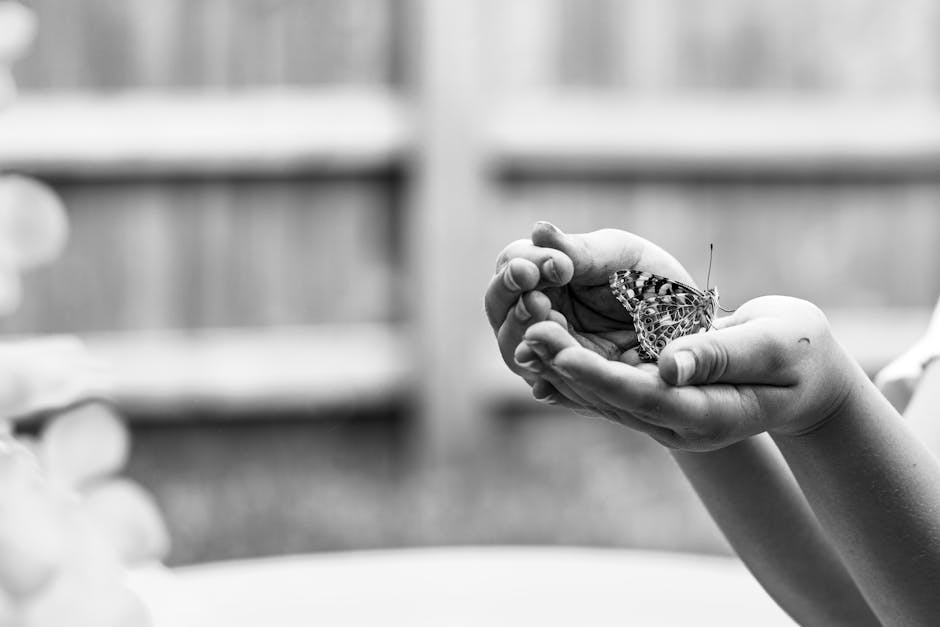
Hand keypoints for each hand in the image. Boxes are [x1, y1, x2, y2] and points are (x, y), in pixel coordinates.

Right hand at [483, 222, 695, 411]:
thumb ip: (578, 250)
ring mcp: (548, 348)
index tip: (553, 266)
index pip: (511, 265)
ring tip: (542, 327)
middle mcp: (536, 309)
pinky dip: (543, 382)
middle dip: (513, 300)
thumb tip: (538, 229)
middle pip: (499, 306)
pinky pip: (546, 384)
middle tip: (537, 297)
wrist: (693, 324)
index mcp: (542, 272)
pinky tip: (544, 385)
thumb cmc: (652, 279)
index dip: (522, 265)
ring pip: (513, 347)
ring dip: (523, 336)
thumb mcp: (619, 256)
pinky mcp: (569, 383)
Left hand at [519, 296, 863, 450]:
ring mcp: (665, 417)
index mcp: (711, 415)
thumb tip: (670, 367)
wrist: (802, 372)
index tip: (561, 355)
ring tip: (525, 328)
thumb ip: (724, 355)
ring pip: (602, 394)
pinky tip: (542, 346)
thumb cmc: (799, 352)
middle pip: (613, 398)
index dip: (601, 377)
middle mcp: (680, 425)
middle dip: (567, 366)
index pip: (645, 399)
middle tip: (528, 331)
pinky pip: (606, 387)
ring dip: (562, 363)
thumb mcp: (775, 347)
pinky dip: (574, 367)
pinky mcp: (654, 399)